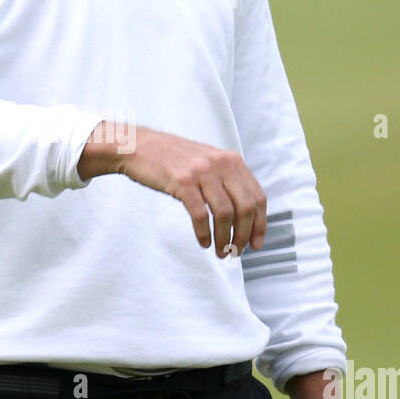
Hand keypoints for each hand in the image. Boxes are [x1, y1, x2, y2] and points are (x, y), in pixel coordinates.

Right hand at [78, 123, 266, 256]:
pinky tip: (203, 242)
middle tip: (236, 252)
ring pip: (225, 214)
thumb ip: (226, 178)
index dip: (260, 224)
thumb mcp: (207, 160)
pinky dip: (204, 233)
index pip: (258, 197)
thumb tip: (243, 213)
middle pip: (245, 208)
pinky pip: (200, 214)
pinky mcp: (182, 181)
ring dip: (224, 238)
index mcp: (231, 160)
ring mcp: (201, 172)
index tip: (256, 243)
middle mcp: (221, 164)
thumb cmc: (172, 159)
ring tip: (220, 252)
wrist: (138, 146)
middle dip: (243, 235)